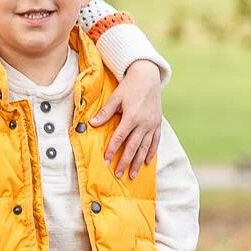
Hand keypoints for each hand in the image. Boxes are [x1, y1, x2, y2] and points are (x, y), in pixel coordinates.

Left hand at [90, 58, 162, 179]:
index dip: (112, 151)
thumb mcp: (115, 97)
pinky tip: (147, 162)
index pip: (120, 138)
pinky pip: (155, 141)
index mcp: (131, 117)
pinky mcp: (158, 123)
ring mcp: (152, 124)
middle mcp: (143, 123)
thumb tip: (92, 124)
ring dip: (138, 162)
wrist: (148, 76)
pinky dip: (151, 152)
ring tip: (133, 174)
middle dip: (125, 162)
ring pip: (145, 148)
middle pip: (133, 147)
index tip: (106, 162)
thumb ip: (105, 112)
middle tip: (118, 175)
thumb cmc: (129, 86)